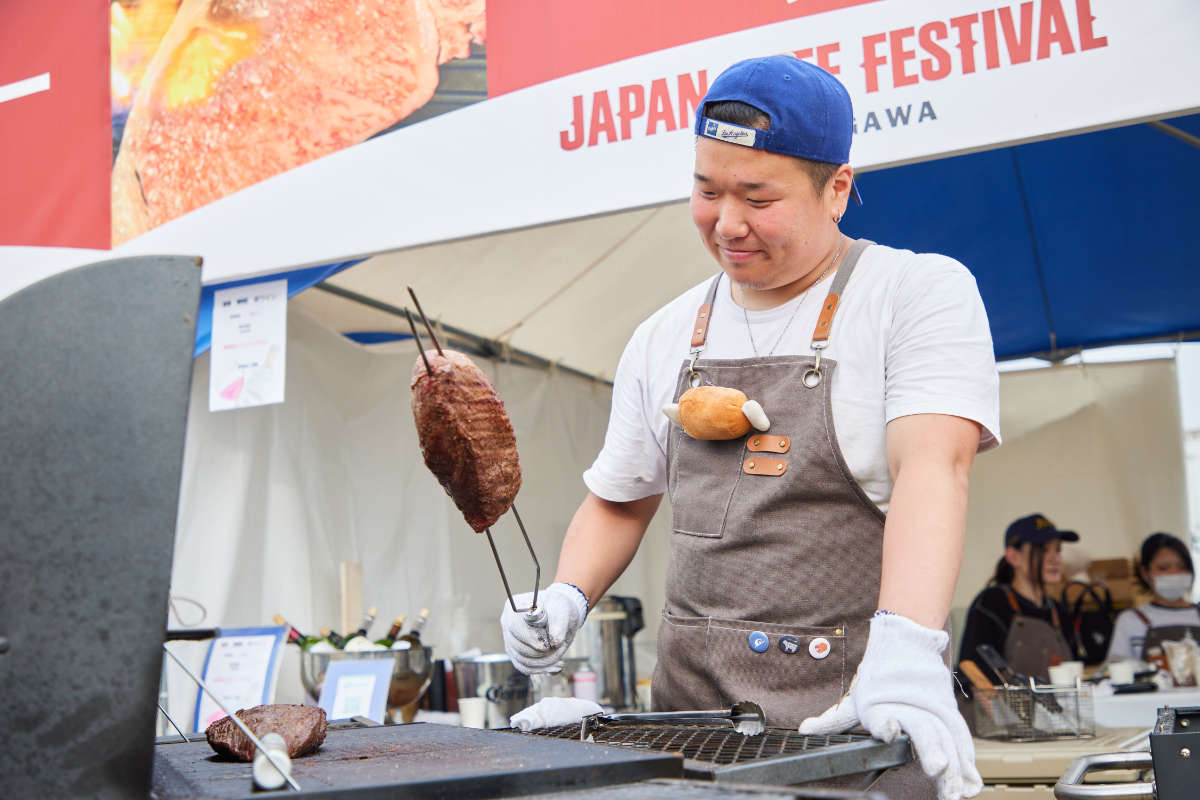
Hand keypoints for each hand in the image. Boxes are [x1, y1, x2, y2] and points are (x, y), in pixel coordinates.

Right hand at [500, 583, 587, 674]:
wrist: (559, 614)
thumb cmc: (559, 607)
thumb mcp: (562, 610)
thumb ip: (559, 623)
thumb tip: (555, 641)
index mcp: (515, 608)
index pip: (515, 627)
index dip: (532, 639)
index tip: (552, 644)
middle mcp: (508, 623)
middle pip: (518, 647)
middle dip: (543, 653)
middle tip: (561, 649)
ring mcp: (510, 639)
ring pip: (522, 660)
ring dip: (544, 663)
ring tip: (561, 660)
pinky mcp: (516, 653)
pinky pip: (525, 667)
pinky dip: (542, 669)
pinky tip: (556, 666)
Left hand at [799, 613, 981, 799]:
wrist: (907, 645)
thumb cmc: (880, 676)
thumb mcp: (854, 698)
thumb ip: (833, 719)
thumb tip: (805, 729)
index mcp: (884, 704)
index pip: (884, 717)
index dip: (886, 723)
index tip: (889, 728)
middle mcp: (911, 708)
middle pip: (923, 731)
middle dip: (932, 751)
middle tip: (937, 769)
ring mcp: (933, 711)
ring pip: (947, 740)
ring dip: (955, 766)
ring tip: (957, 790)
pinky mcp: (948, 715)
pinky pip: (960, 740)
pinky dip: (968, 762)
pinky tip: (972, 783)